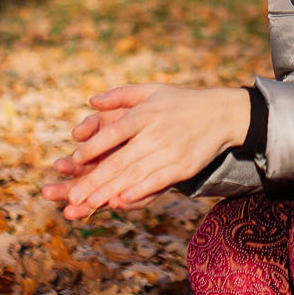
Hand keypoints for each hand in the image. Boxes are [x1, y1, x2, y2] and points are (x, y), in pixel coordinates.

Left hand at [40, 84, 251, 219]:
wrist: (222, 114)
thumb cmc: (181, 101)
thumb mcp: (152, 90)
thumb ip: (121, 95)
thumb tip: (91, 101)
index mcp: (146, 113)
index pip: (115, 131)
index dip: (95, 146)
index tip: (75, 159)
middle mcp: (156, 133)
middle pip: (121, 160)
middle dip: (94, 180)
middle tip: (72, 196)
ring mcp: (170, 152)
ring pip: (135, 175)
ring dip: (110, 191)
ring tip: (89, 204)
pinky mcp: (183, 167)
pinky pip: (157, 182)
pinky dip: (138, 193)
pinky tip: (121, 202)